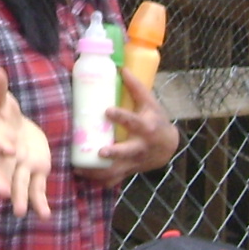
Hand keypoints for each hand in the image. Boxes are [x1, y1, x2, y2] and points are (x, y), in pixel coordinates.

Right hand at [0, 65, 52, 218]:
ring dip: (21, 197)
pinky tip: (44, 215)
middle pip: (4, 168)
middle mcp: (6, 154)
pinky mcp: (33, 171)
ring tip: (23, 212)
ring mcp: (19, 165)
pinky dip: (39, 201)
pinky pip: (36, 188)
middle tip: (4, 195)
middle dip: (4, 180)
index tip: (5, 149)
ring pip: (19, 182)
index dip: (0, 144)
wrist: (6, 127)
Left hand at [92, 68, 180, 183]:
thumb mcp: (150, 103)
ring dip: (99, 172)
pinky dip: (99, 181)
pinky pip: (113, 179)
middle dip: (114, 153)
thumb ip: (136, 88)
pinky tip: (84, 178)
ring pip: (117, 170)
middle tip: (100, 152)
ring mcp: (134, 161)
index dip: (121, 116)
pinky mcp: (129, 170)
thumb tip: (121, 68)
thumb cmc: (156, 120)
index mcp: (146, 128)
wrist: (168, 146)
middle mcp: (140, 146)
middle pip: (127, 152)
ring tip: (80, 169)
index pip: (133, 121)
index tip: (107, 111)